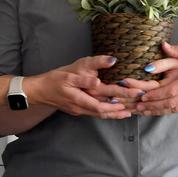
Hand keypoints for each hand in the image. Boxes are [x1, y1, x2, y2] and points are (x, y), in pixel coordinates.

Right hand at [26, 55, 140, 118]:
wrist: (39, 91)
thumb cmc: (54, 79)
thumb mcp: (71, 71)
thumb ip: (91, 69)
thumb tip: (111, 62)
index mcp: (80, 97)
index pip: (105, 99)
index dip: (121, 98)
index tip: (135, 93)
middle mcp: (82, 107)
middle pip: (106, 110)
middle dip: (122, 108)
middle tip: (138, 104)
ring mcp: (80, 110)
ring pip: (102, 114)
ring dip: (116, 113)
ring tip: (131, 111)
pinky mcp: (79, 110)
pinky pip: (96, 113)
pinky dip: (108, 113)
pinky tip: (116, 112)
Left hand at [117, 57, 177, 113]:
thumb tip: (163, 45)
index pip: (170, 90)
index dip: (154, 95)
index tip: (142, 96)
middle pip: (169, 103)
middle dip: (151, 105)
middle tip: (136, 106)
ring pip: (173, 109)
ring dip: (156, 110)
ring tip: (142, 111)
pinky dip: (166, 111)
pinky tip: (155, 111)